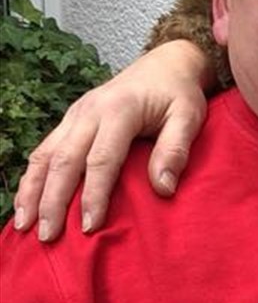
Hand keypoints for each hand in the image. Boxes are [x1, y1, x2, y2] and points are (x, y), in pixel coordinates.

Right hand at [13, 41, 211, 241]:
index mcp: (119, 110)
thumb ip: (176, 150)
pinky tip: (25, 203)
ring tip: (23, 226)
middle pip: (64, 160)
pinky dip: (31, 178)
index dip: (93, 195)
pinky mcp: (69, 121)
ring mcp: (74, 115)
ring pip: (45, 155)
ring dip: (32, 191)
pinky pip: (43, 151)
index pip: (101, 159)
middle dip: (53, 201)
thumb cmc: (178, 94)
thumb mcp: (189, 117)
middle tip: (49, 237)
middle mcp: (89, 111)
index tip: (90, 227)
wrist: (164, 65)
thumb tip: (163, 188)